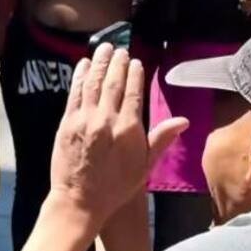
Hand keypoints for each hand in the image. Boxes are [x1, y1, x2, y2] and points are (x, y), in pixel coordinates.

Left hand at [50, 44, 187, 229]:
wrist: (80, 202)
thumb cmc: (116, 186)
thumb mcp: (144, 165)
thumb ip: (161, 138)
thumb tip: (184, 121)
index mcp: (128, 129)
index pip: (133, 93)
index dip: (135, 74)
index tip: (136, 62)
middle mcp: (107, 121)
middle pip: (114, 84)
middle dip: (118, 64)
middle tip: (121, 49)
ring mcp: (85, 121)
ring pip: (93, 84)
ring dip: (99, 63)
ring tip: (104, 48)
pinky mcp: (67, 124)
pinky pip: (75, 94)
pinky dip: (79, 77)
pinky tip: (84, 65)